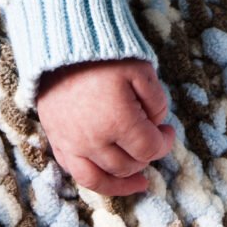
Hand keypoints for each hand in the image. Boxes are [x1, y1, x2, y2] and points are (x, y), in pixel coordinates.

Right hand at [37, 59, 174, 194]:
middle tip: (153, 140)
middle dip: (146, 156)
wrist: (61, 44)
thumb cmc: (103, 53)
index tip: (168, 131)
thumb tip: (157, 124)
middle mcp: (94, 139)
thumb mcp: (140, 68)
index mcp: (118, 121)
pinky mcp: (57, 140)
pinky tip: (109, 178)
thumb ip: (156, 100)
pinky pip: (77, 173)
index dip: (165, 143)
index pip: (149, 149)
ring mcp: (72, 143)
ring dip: (125, 178)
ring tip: (140, 179)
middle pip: (128, 164)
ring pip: (103, 177)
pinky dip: (96, 181)